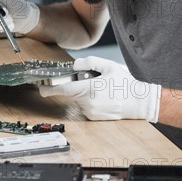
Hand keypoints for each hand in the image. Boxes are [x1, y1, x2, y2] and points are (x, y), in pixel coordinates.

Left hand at [39, 56, 161, 121]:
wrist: (139, 102)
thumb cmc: (125, 84)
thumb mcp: (109, 66)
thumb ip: (89, 62)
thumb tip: (75, 65)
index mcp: (89, 89)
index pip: (64, 89)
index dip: (50, 88)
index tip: (42, 87)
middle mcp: (88, 103)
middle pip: (72, 93)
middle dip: (78, 86)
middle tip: (93, 81)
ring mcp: (90, 112)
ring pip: (79, 100)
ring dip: (85, 94)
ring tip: (103, 90)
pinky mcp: (94, 118)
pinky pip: (85, 107)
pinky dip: (90, 101)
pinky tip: (104, 98)